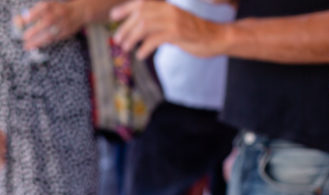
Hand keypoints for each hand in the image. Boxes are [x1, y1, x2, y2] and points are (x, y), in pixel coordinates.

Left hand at [19, 1, 85, 50]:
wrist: (80, 11)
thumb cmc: (58, 9)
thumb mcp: (49, 6)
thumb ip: (35, 12)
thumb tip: (18, 20)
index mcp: (54, 5)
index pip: (44, 8)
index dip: (34, 13)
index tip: (24, 20)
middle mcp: (60, 13)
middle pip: (48, 22)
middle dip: (35, 30)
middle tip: (23, 37)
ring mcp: (64, 24)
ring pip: (51, 33)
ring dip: (38, 41)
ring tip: (26, 46)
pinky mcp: (66, 32)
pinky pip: (54, 39)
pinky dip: (44, 43)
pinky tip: (35, 46)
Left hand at [111, 0, 225, 59]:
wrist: (216, 37)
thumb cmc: (192, 33)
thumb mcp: (173, 25)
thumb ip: (157, 24)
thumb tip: (136, 30)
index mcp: (167, 6)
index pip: (142, 2)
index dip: (126, 8)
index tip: (113, 16)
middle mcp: (169, 10)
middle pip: (140, 15)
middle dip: (125, 27)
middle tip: (118, 40)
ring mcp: (174, 21)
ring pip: (144, 26)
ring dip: (131, 38)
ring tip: (125, 48)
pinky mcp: (178, 34)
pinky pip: (155, 39)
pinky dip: (144, 48)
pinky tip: (140, 55)